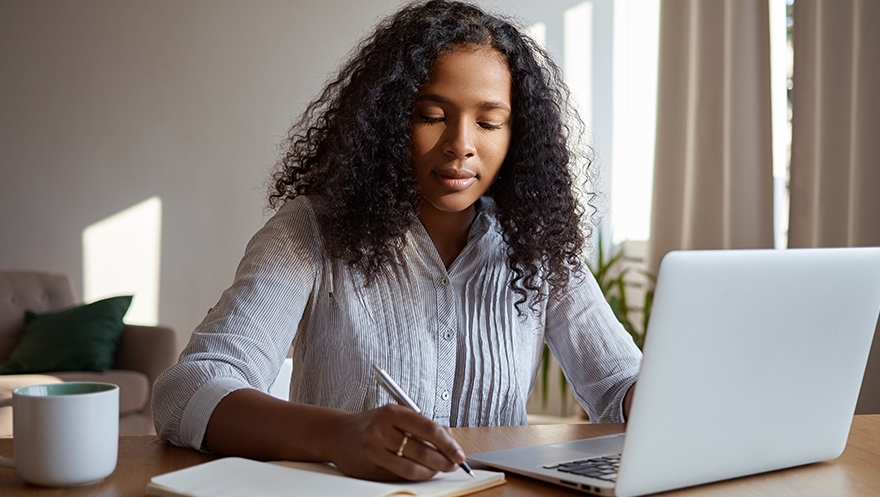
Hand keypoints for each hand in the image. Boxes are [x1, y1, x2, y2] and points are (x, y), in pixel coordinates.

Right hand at [328, 404, 465, 480]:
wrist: (337, 434)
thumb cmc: (372, 423)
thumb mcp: (395, 415)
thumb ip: (421, 425)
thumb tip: (450, 440)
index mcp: (392, 412)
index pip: (428, 428)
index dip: (448, 443)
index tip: (459, 453)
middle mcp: (381, 430)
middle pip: (422, 451)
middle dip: (443, 461)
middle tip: (453, 464)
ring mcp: (373, 450)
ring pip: (411, 468)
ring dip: (430, 472)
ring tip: (438, 469)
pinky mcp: (368, 468)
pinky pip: (398, 476)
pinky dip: (415, 476)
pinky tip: (421, 472)